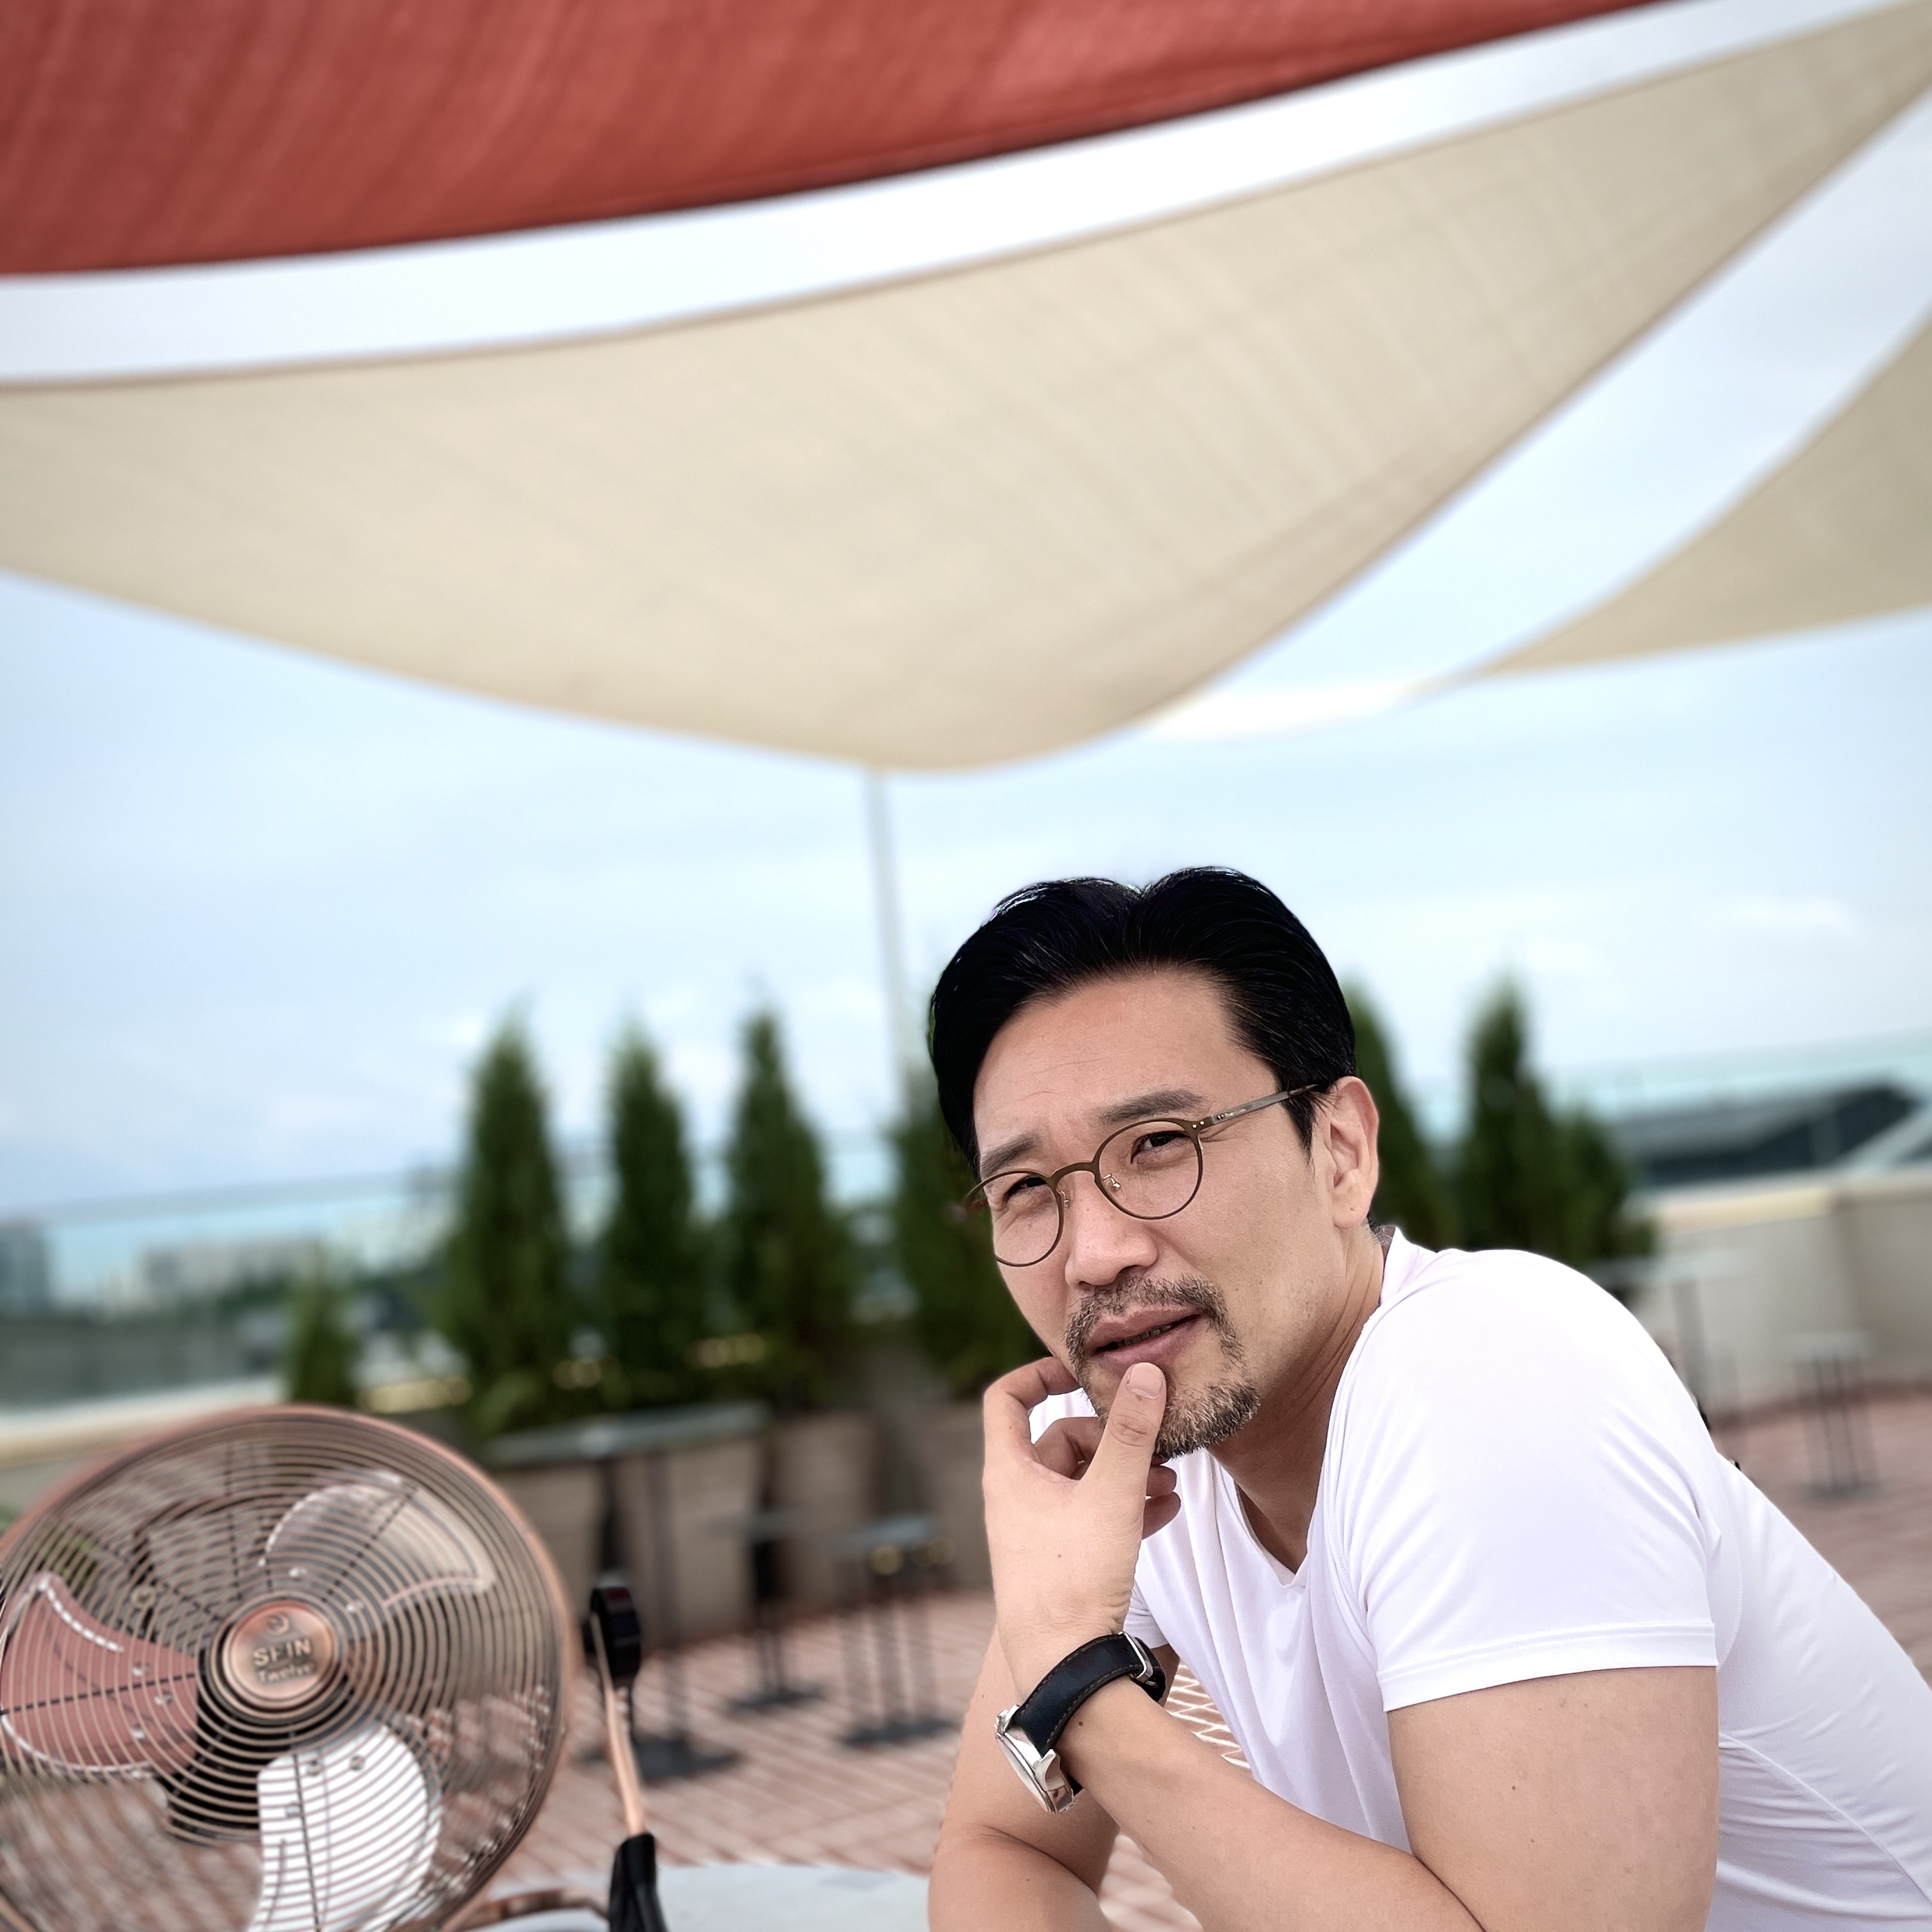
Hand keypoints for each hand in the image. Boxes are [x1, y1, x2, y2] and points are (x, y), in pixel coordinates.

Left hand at [981, 1355, 1179, 1695]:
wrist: (1062, 1668)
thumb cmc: (1073, 1579)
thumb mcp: (1111, 1497)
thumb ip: (1131, 1434)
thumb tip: (1146, 1372)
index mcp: (1009, 1472)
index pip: (1006, 1398)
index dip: (1040, 1373)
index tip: (1084, 1371)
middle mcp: (1016, 1497)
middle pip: (1060, 1439)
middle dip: (1113, 1438)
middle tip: (1156, 1444)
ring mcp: (1037, 1530)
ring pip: (1084, 1481)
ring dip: (1128, 1474)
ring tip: (1172, 1481)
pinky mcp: (1060, 1561)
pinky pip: (1094, 1517)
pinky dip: (1128, 1507)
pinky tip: (1169, 1510)